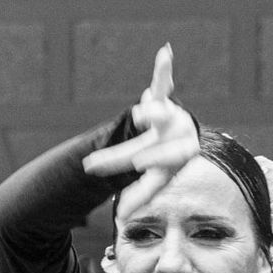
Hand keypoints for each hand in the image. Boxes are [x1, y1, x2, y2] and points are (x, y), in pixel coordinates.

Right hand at [81, 44, 200, 212]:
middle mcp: (176, 138)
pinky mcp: (161, 100)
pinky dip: (163, 69)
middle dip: (117, 160)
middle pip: (144, 150)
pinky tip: (166, 52)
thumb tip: (123, 220)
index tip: (128, 193)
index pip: (156, 176)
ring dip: (148, 115)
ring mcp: (169, 118)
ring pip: (157, 116)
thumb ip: (138, 197)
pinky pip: (162, 83)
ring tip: (140, 116)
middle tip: (92, 167)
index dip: (143, 184)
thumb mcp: (153, 182)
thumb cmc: (164, 162)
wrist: (181, 136)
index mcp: (175, 161)